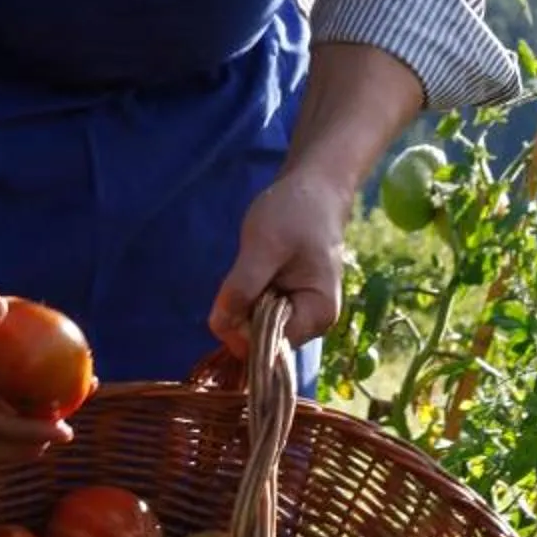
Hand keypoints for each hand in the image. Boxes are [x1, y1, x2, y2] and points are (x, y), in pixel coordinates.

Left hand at [207, 165, 354, 355]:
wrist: (314, 189)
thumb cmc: (295, 213)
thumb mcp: (263, 247)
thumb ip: (241, 290)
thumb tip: (218, 328)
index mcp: (317, 316)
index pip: (268, 347)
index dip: (241, 329)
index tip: (231, 296)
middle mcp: (314, 324)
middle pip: (262, 340)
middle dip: (243, 312)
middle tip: (249, 271)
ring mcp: (303, 315)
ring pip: (256, 327)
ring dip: (245, 302)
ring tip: (258, 266)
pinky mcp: (292, 304)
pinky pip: (259, 313)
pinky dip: (249, 296)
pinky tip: (258, 271)